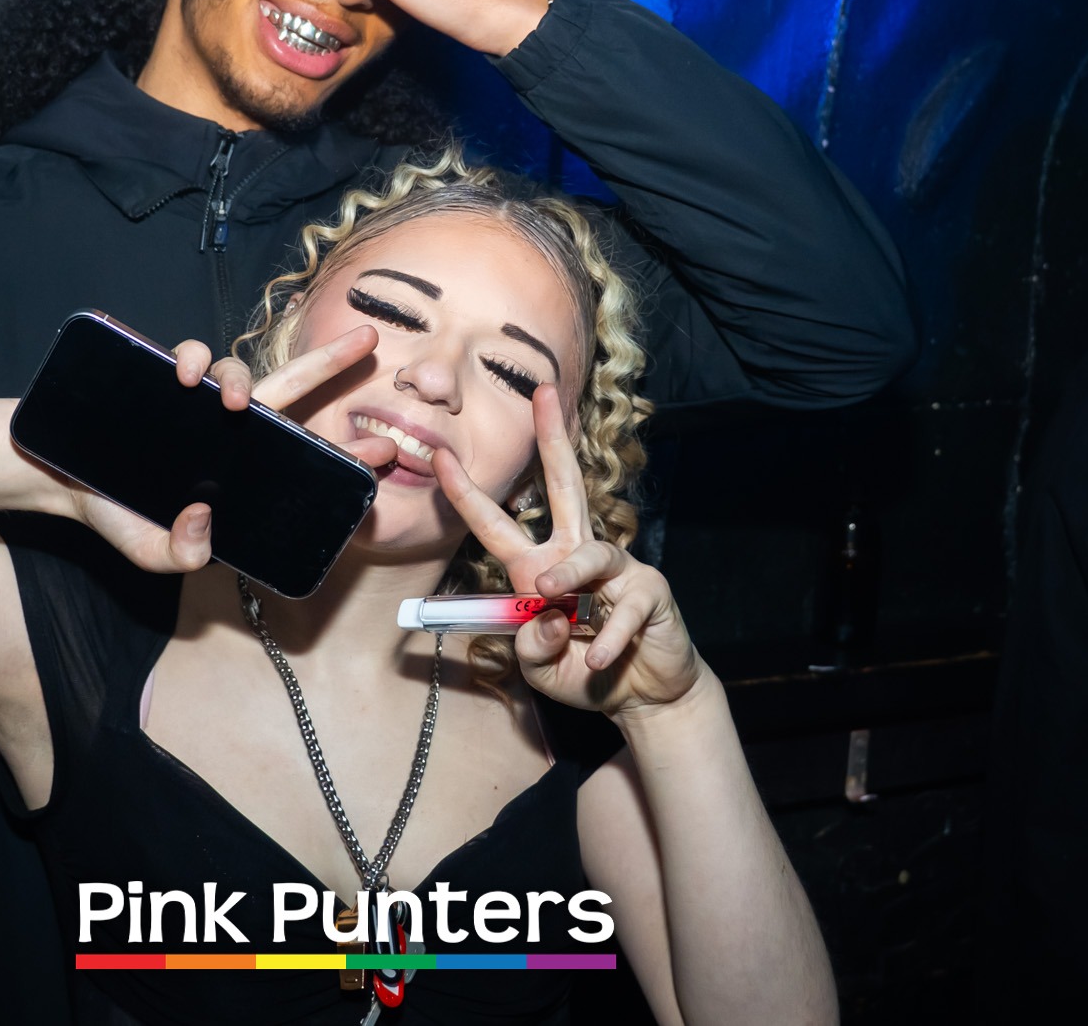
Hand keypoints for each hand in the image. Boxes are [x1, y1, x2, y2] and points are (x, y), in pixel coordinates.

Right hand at [57, 327, 399, 571]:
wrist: (65, 486)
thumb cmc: (121, 517)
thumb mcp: (156, 554)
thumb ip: (183, 554)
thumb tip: (201, 522)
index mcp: (243, 466)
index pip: (303, 452)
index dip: (343, 451)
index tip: (381, 450)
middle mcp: (228, 428)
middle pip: (291, 387)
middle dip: (333, 362)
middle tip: (369, 341)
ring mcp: (196, 401)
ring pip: (237, 370)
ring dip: (242, 377)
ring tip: (234, 401)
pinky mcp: (160, 380)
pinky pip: (188, 355)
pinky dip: (191, 357)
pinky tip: (186, 377)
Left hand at [432, 384, 700, 717]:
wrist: (640, 696)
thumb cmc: (582, 671)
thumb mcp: (540, 666)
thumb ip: (530, 645)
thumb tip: (548, 614)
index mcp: (539, 567)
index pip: (497, 524)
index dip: (467, 494)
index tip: (438, 457)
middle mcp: (576, 555)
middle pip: (564, 485)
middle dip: (553, 438)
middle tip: (543, 391)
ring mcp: (616, 570)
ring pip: (590, 552)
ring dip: (569, 573)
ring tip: (553, 593)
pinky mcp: (649, 592)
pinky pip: (624, 608)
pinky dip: (609, 639)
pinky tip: (600, 660)